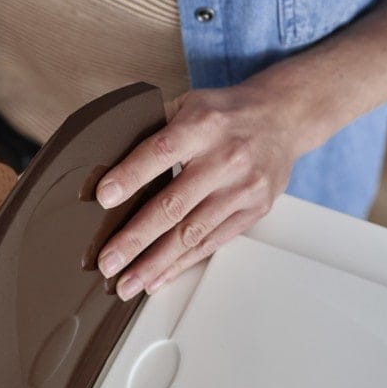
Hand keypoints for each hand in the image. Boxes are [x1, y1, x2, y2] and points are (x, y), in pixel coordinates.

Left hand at [95, 83, 299, 298]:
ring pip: (192, 233)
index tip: (103, 198)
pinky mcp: (254, 211)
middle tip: (107, 261)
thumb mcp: (188, 104)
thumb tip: (105, 160)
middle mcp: (225, 159)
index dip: (130, 176)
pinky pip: (212, 243)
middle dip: (135, 238)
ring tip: (127, 283)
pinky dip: (181, 264)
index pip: (160, 152)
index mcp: (202, 126)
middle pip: (174, 205)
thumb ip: (152, 129)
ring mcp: (242, 189)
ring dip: (155, 263)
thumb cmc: (226, 113)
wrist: (284, 117)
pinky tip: (157, 278)